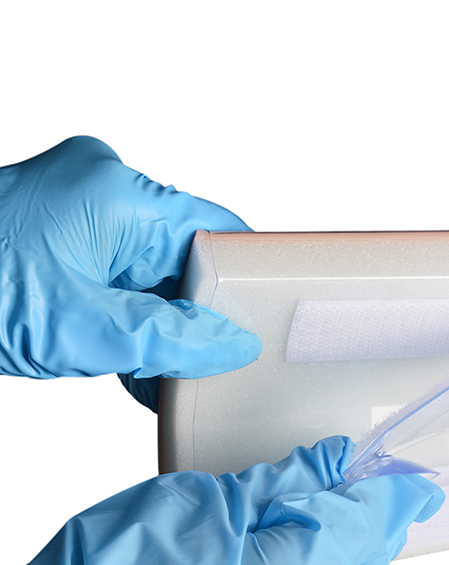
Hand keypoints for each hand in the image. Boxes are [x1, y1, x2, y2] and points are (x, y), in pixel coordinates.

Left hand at [0, 137, 261, 409]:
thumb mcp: (83, 329)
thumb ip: (170, 339)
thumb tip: (233, 344)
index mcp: (121, 194)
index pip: (218, 229)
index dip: (248, 278)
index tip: (267, 322)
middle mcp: (107, 191)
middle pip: (188, 255)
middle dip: (201, 314)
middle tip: (215, 364)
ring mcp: (83, 212)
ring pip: (155, 273)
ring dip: (163, 324)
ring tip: (167, 373)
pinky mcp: (65, 237)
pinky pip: (121, 277)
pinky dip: (131, 319)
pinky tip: (134, 365)